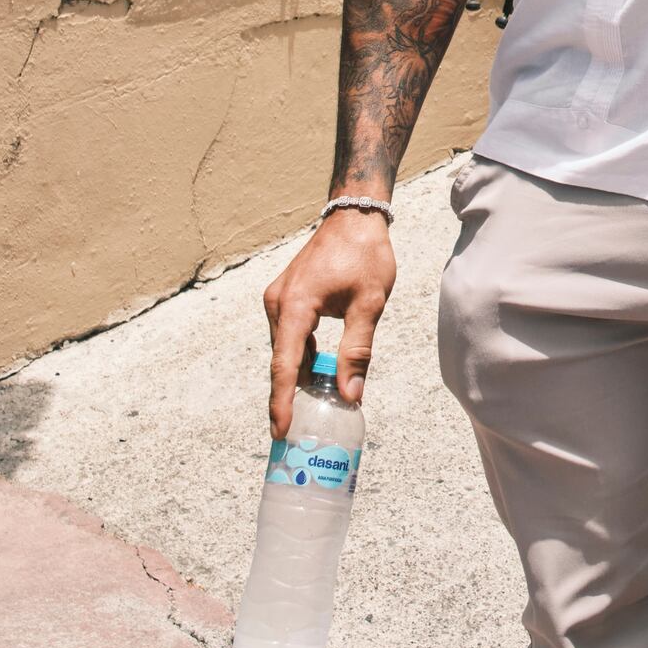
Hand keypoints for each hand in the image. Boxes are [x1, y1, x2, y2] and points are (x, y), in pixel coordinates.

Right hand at [262, 207, 395, 438]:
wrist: (355, 217)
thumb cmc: (365, 255)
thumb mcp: (368, 304)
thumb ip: (357, 350)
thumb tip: (351, 395)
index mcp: (295, 306)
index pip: (284, 365)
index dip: (282, 402)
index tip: (280, 430)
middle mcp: (278, 304)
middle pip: (281, 360)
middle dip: (287, 395)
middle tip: (296, 429)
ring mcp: (278, 298)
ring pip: (284, 348)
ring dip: (295, 375)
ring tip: (309, 406)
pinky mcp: (286, 296)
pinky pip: (288, 334)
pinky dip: (299, 355)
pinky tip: (315, 371)